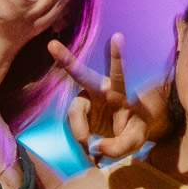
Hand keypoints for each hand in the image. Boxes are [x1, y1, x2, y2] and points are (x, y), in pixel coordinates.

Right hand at [54, 35, 153, 159]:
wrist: (125, 134)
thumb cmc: (135, 128)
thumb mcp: (136, 140)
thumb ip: (119, 146)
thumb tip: (95, 147)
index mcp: (119, 92)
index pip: (119, 74)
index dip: (117, 57)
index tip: (118, 37)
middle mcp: (99, 91)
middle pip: (82, 75)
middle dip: (67, 59)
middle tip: (52, 45)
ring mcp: (86, 101)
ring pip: (74, 113)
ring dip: (81, 132)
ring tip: (93, 150)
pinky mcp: (78, 113)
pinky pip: (73, 126)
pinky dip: (81, 140)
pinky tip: (90, 151)